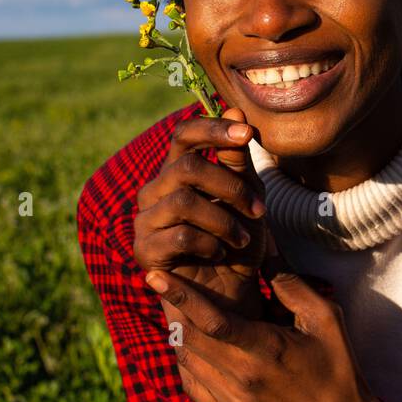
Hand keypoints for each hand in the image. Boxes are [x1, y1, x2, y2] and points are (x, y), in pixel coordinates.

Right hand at [133, 107, 269, 318]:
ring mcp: (145, 220)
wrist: (231, 291)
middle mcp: (156, 190)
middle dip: (230, 185)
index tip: (247, 133)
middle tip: (258, 210)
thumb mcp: (247, 197)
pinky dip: (209, 243)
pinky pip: (178, 236)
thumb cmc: (239, 241)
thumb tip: (235, 110)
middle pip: (186, 166)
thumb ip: (237, 159)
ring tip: (242, 238)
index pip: (184, 135)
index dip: (213, 128)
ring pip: (183, 201)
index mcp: (178, 171)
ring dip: (224, 220)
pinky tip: (220, 253)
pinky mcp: (143, 250)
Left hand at [145, 265, 389, 401]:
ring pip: (187, 360)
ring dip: (178, 332)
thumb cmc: (336, 365)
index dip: (180, 296)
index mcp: (266, 350)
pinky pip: (192, 384)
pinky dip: (186, 359)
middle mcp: (243, 380)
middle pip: (189, 338)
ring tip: (174, 308)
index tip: (154, 276)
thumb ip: (290, 283)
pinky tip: (193, 342)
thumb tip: (264, 250)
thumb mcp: (324, 318)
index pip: (211, 321)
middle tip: (161, 284)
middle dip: (172, 308)